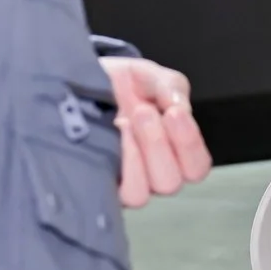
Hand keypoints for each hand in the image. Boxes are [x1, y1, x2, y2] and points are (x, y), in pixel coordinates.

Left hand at [100, 55, 212, 207]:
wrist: (75, 80)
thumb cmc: (117, 82)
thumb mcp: (149, 75)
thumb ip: (170, 87)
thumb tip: (179, 106)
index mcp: (172, 149)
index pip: (195, 167)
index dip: (189, 144)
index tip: (175, 112)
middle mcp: (149, 173)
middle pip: (170, 183)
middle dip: (159, 145)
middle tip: (143, 111)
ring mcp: (120, 183)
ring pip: (140, 194)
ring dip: (137, 156)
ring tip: (125, 121)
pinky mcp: (94, 184)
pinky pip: (111, 192)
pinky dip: (116, 162)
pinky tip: (111, 134)